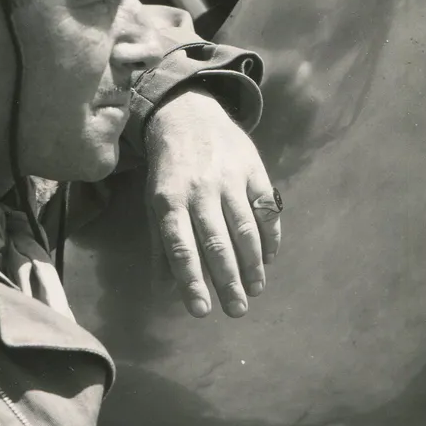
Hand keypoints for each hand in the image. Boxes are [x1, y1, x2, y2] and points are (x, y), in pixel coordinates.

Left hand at [144, 87, 281, 317]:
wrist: (188, 114)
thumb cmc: (168, 170)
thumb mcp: (154, 202)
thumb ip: (161, 245)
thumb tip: (164, 291)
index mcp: (169, 201)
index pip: (180, 248)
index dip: (190, 280)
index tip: (202, 311)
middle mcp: (199, 190)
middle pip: (216, 242)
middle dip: (228, 280)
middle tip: (237, 311)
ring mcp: (229, 178)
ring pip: (244, 228)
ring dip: (253, 263)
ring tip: (256, 290)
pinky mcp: (253, 169)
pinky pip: (266, 208)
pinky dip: (270, 235)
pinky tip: (270, 259)